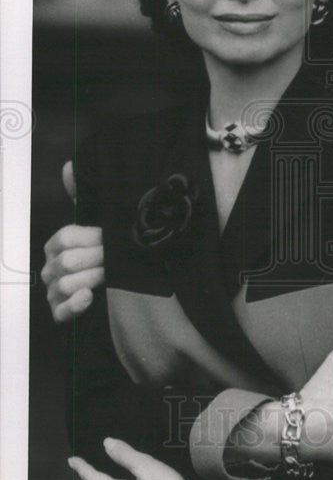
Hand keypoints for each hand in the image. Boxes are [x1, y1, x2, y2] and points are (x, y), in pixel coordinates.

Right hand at [41, 161, 103, 322]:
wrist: (133, 289)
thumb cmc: (111, 252)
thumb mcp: (100, 222)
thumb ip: (84, 196)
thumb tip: (70, 165)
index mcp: (58, 245)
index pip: (64, 238)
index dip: (90, 238)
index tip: (109, 239)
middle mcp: (52, 268)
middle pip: (65, 262)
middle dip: (95, 259)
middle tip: (115, 259)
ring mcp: (55, 291)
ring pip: (63, 284)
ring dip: (91, 279)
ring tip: (109, 276)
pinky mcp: (62, 313)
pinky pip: (60, 312)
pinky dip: (75, 305)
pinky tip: (90, 296)